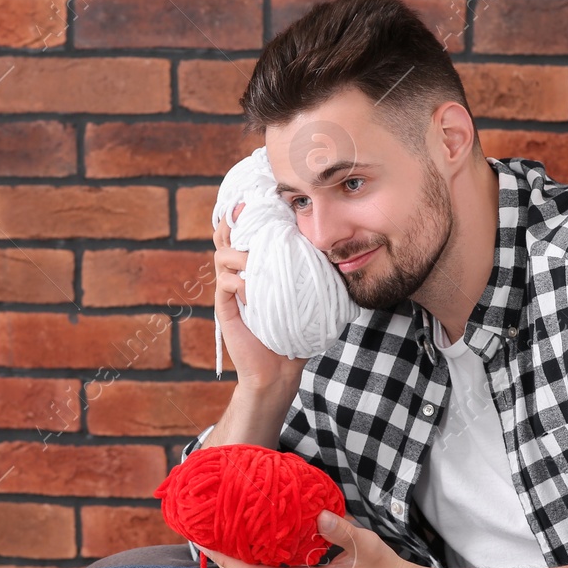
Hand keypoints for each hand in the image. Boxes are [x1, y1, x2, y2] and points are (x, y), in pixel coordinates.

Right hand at [214, 202, 306, 390]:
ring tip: (256, 261)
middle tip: (244, 209)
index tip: (258, 198)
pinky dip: (237, 281)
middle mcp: (240, 273)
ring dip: (240, 253)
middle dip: (233, 220)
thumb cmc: (298, 331)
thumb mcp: (311, 296)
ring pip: (221, 254)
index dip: (249, 213)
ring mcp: (231, 289)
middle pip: (226, 235)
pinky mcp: (225, 308)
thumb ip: (318, 272)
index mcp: (258, 266)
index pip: (248, 232)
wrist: (282, 369)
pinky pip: (224, 283)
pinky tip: (252, 291)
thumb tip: (346, 249)